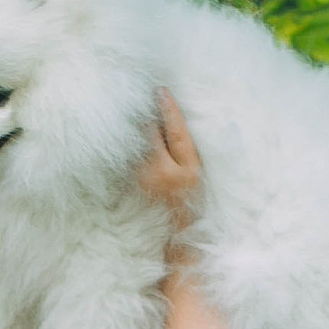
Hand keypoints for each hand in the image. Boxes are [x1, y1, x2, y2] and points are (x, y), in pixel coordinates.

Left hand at [135, 91, 203, 243]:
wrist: (180, 237)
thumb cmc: (194, 204)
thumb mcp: (198, 176)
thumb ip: (186, 152)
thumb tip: (169, 124)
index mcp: (187, 170)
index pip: (177, 133)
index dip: (170, 110)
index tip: (162, 91)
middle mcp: (163, 174)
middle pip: (152, 134)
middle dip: (150, 118)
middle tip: (147, 99)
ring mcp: (144, 182)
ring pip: (139, 146)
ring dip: (140, 134)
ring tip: (138, 119)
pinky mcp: (131, 187)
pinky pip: (131, 160)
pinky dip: (133, 150)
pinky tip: (130, 143)